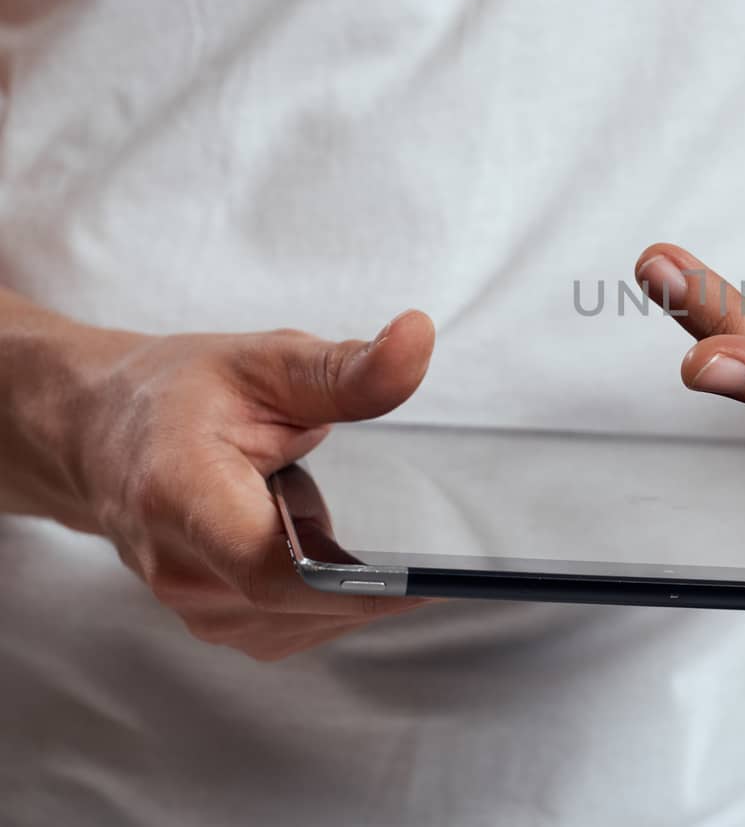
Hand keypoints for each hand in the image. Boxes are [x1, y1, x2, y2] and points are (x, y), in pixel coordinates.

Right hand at [55, 310, 434, 659]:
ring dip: (347, 586)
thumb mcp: (266, 361)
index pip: (273, 571)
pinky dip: (326, 599)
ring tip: (331, 516)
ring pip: (305, 623)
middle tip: (413, 534)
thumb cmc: (180, 393)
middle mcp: (178, 567)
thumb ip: (345, 368)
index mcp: (182, 496)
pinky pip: (292, 627)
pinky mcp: (210, 621)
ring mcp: (190, 605)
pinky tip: (327, 551)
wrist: (101, 432)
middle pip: (301, 602)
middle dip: (369, 576)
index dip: (355, 587)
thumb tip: (417, 337)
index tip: (424, 579)